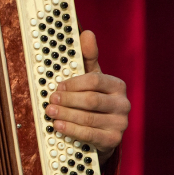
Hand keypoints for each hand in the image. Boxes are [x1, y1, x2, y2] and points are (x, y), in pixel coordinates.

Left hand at [46, 30, 128, 161]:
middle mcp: (123, 104)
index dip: (73, 83)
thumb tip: (86, 33)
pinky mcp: (113, 141)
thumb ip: (87, 58)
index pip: (94, 80)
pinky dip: (72, 130)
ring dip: (66, 115)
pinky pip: (90, 135)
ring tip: (50, 112)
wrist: (102, 133)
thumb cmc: (93, 101)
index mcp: (117, 85)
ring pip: (88, 118)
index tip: (57, 86)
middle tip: (51, 100)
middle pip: (91, 100)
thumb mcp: (91, 79)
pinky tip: (59, 126)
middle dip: (67, 100)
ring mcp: (120, 123)